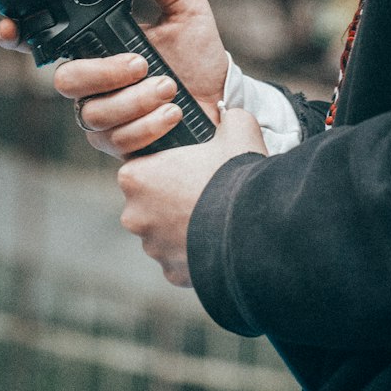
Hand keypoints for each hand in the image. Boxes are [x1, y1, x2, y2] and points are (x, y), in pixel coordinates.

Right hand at [13, 0, 228, 156]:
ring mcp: (102, 115)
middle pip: (66, 81)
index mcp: (98, 43)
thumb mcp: (187, 9)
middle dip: (104, 72)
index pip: (45, 40)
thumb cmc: (198, 57)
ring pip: (93, 113)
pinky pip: (118, 139)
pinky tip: (171, 114)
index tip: (13, 30)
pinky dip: (148, 125)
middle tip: (141, 63)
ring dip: (136, 100)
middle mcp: (92, 81)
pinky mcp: (118, 144)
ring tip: (169, 89)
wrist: (222, 102)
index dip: (20, 35)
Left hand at [117, 107, 265, 284]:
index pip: (142, 168)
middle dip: (172, 199)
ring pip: (164, 233)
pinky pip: (181, 260)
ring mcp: (153, 248)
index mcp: (135, 177)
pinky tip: (219, 240)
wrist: (256, 228)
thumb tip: (231, 115)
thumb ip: (227, 116)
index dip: (167, 166)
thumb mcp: (236, 127)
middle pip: (150, 202)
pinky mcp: (173, 275)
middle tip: (205, 190)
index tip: (189, 165)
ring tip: (215, 217)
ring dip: (184, 227)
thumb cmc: (236, 173)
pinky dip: (196, 253)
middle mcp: (134, 215)